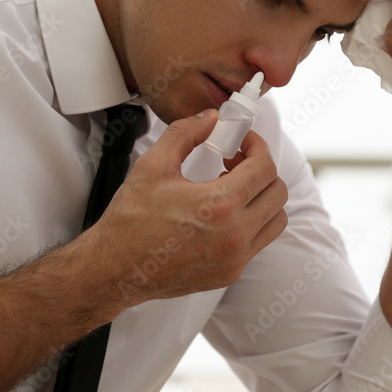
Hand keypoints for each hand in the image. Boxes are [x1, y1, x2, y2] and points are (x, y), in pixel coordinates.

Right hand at [83, 110, 287, 306]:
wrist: (115, 269)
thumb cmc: (131, 221)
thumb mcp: (153, 165)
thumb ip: (186, 133)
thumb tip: (210, 118)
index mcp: (221, 206)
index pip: (265, 168)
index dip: (257, 147)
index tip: (242, 142)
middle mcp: (236, 236)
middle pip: (277, 192)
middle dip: (261, 170)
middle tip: (235, 163)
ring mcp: (235, 258)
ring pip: (275, 220)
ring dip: (262, 198)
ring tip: (232, 188)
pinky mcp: (229, 273)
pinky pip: (258, 241)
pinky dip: (251, 222)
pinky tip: (222, 214)